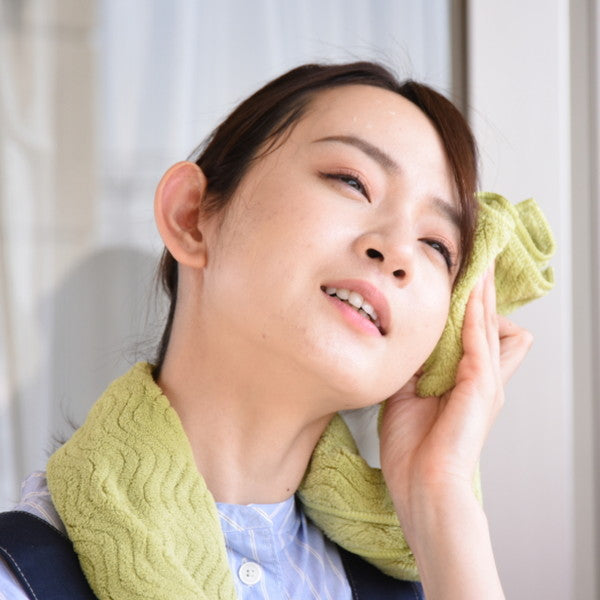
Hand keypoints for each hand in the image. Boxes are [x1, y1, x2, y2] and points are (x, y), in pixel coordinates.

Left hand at [380, 265, 532, 532]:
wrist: (423, 487)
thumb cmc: (413, 451)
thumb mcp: (405, 397)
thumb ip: (409, 368)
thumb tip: (399, 341)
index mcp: (462, 380)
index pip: (472, 331)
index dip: (467, 303)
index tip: (453, 275)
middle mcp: (480, 376)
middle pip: (488, 320)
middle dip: (480, 289)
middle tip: (473, 256)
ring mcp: (485, 380)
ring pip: (489, 322)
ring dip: (481, 292)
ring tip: (475, 259)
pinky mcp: (481, 385)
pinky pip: (481, 337)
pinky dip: (476, 311)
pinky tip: (469, 288)